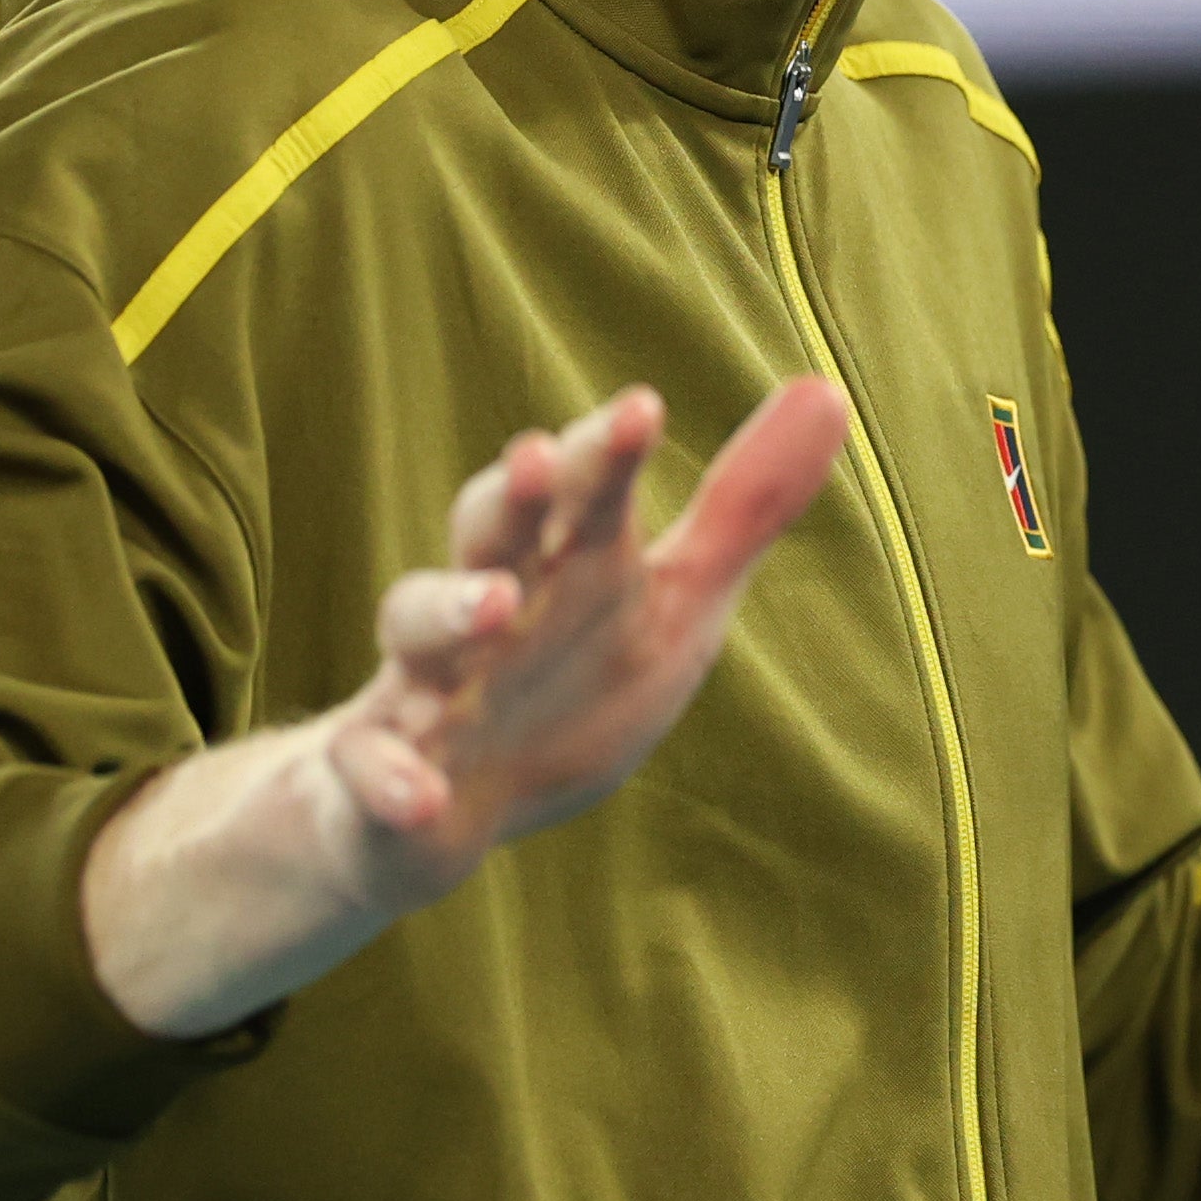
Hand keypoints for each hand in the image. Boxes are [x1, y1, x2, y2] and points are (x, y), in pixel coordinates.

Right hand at [84, 378, 853, 1036]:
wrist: (437, 810)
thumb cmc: (570, 682)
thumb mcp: (669, 602)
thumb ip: (742, 512)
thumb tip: (827, 391)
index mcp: (563, 566)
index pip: (585, 493)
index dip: (608, 454)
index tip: (645, 408)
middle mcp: (487, 610)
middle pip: (493, 535)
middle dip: (516, 498)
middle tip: (539, 456)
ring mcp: (424, 688)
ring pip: (417, 630)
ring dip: (451, 610)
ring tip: (495, 603)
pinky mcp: (378, 774)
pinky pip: (372, 771)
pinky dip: (390, 780)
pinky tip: (420, 794)